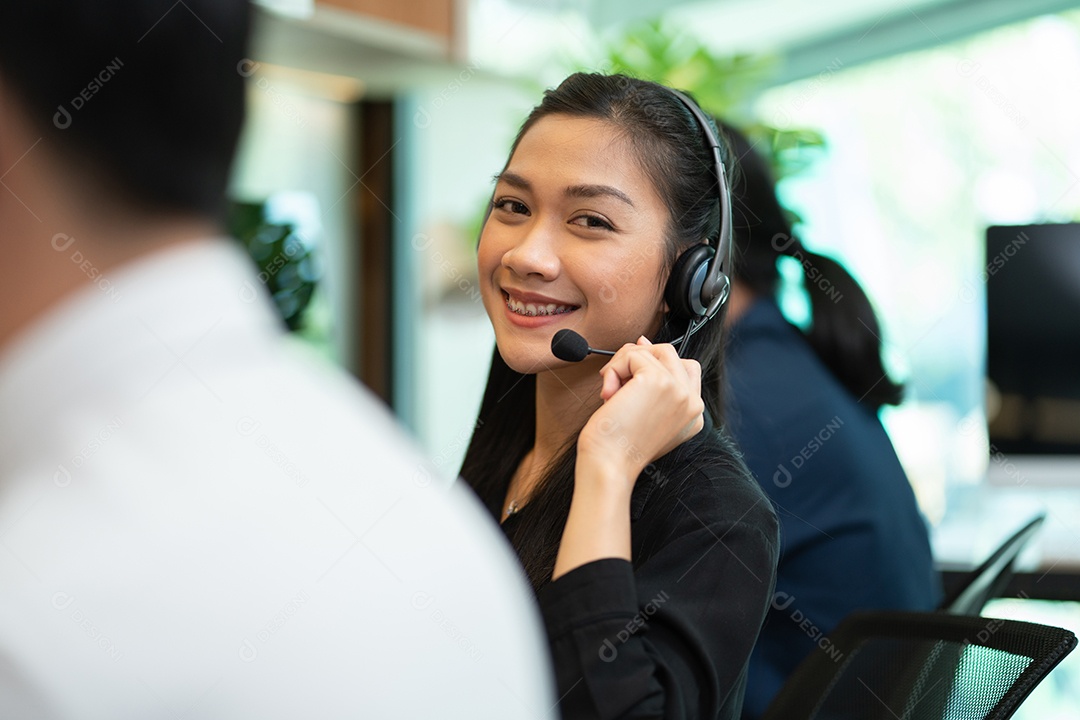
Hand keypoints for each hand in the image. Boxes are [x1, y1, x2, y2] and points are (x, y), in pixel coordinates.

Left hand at [577, 336, 704, 488]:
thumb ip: (652, 384)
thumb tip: (644, 341)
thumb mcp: (644, 415)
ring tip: (611, 390)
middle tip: (616, 382)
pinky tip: (608, 394)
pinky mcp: (659, 380)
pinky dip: (614, 369)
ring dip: (623, 363)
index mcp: (694, 416)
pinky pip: (633, 355)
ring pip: (653, 350)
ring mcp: (679, 390)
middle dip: (638, 359)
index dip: (657, 362)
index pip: (687, 370)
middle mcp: (693, 403)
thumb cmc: (618, 446)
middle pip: (670, 354)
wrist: (609, 465)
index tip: (633, 370)